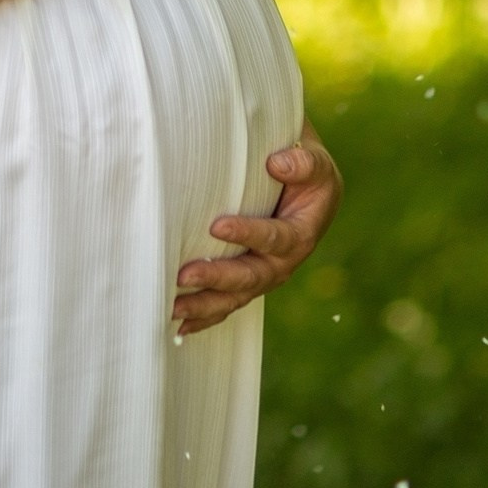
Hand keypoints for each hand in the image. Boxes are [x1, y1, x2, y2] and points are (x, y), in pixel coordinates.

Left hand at [172, 122, 342, 335]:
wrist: (307, 191)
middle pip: (250, 276)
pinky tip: (179, 325)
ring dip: (204, 305)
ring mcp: (263, 276)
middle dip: (217, 277)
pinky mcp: (248, 283)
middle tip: (184, 274)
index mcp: (300, 234)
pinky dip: (204, 317)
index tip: (217, 226)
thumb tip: (277, 164)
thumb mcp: (315, 161)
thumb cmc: (306, 172)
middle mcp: (282, 263)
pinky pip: (227, 304)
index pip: (274, 237)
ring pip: (235, 298)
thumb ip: (303, 163)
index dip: (248, 233)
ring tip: (172, 308)